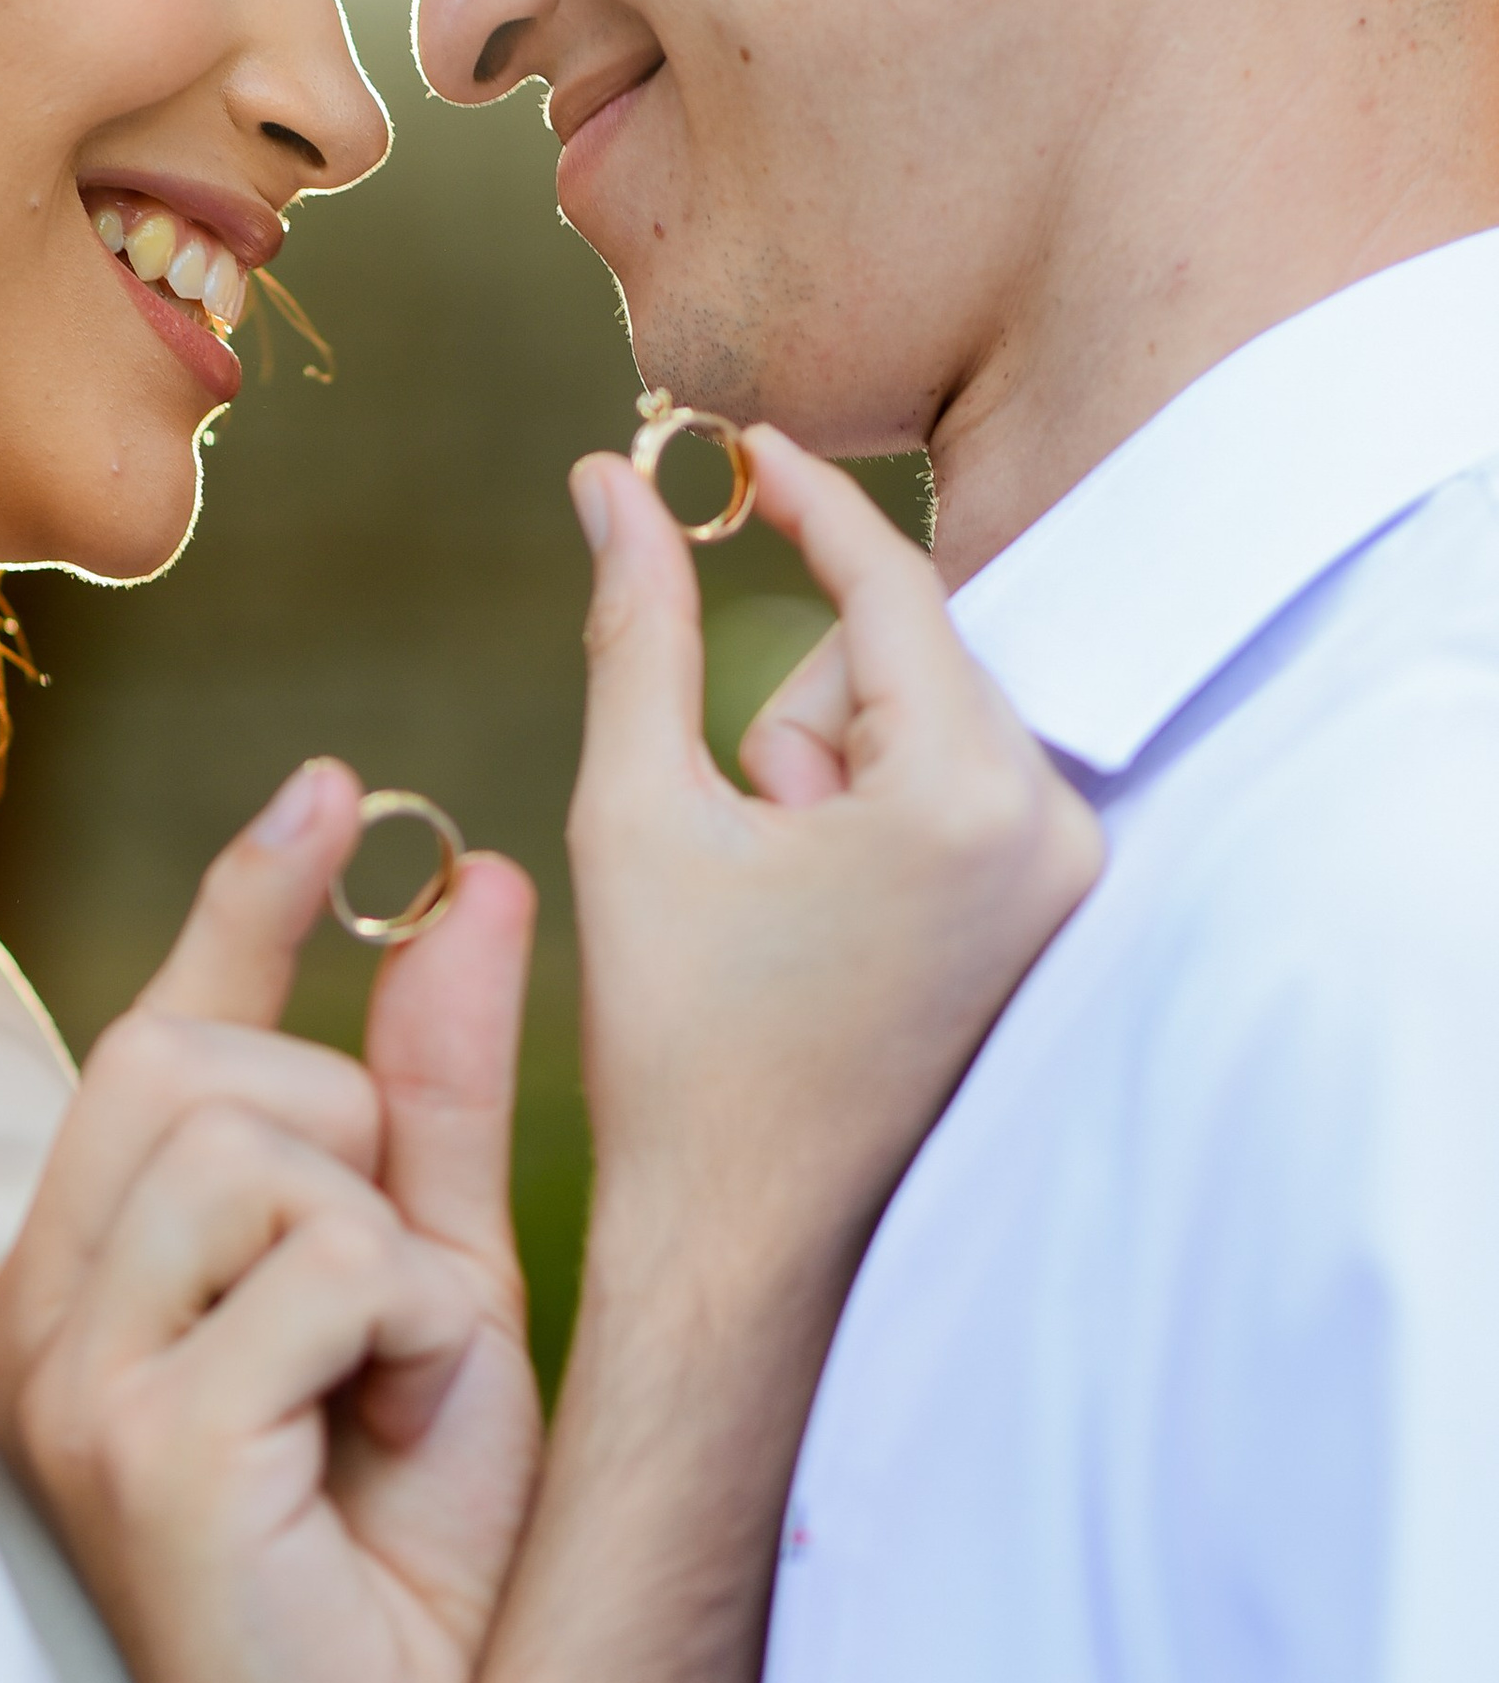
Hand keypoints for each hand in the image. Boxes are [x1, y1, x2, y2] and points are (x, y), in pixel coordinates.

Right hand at [0, 764, 541, 1682]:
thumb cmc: (411, 1575)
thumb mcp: (441, 1295)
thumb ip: (431, 1104)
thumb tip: (467, 891)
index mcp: (91, 1280)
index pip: (154, 1036)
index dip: (245, 904)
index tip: (323, 785)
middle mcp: (35, 1314)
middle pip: (200, 1067)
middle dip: (351, 1147)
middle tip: (390, 1319)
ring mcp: (62, 1377)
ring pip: (253, 1142)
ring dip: (386, 1249)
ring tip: (385, 1392)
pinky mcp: (132, 1442)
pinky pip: (316, 1262)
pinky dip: (404, 1328)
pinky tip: (381, 1443)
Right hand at [568, 428, 1099, 1327]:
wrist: (746, 1239)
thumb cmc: (677, 1042)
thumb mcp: (631, 811)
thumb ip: (634, 624)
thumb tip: (609, 481)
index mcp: (962, 798)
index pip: (890, 582)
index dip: (803, 499)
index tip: (731, 443)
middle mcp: (1055, 831)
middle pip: (904, 655)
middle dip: (798, 714)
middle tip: (736, 833)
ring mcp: (1072, 884)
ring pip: (924, 721)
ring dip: (828, 773)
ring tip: (775, 903)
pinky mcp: (1060, 924)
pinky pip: (958, 792)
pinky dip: (873, 817)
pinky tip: (821, 924)